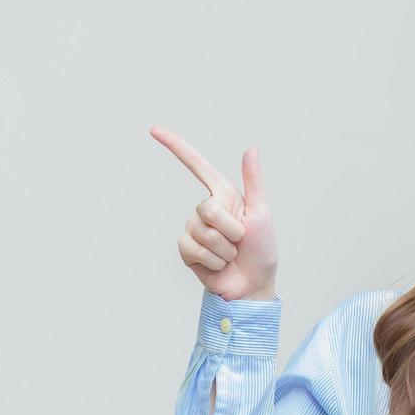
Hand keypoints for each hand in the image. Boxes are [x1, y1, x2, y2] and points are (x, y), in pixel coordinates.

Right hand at [151, 125, 278, 300]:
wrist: (252, 285)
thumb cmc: (261, 251)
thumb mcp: (261, 213)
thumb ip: (253, 181)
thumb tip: (251, 149)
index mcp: (224, 195)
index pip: (196, 165)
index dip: (175, 147)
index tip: (153, 129)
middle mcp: (206, 209)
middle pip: (207, 208)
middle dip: (230, 229)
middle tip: (239, 241)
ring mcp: (194, 229)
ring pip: (203, 232)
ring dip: (224, 249)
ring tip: (230, 255)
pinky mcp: (187, 249)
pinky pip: (193, 248)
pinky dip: (212, 260)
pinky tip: (218, 265)